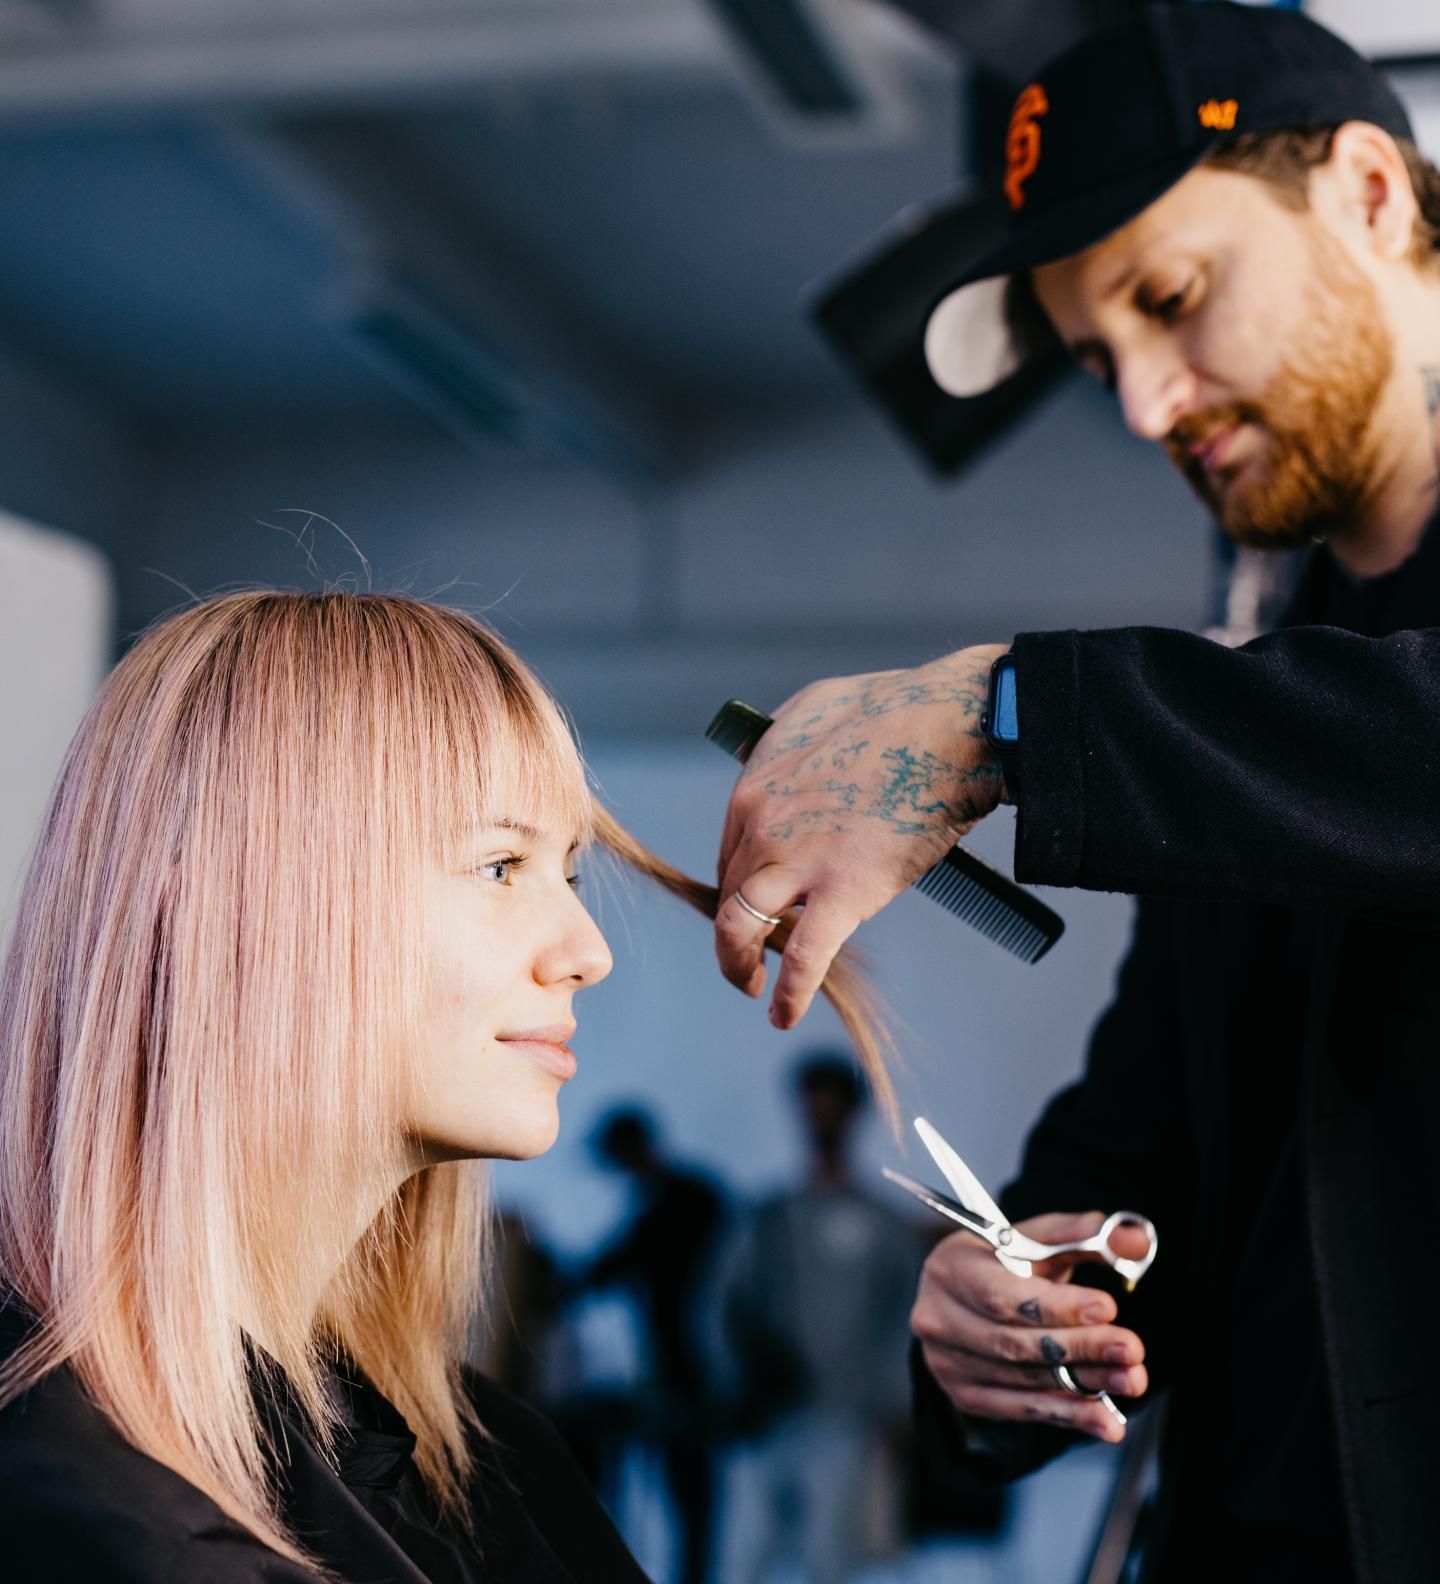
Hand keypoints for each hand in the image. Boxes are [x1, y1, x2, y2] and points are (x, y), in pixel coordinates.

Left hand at [715, 645, 1009, 1027]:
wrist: (951, 725)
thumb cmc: (897, 709)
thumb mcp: (814, 710)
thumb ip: (786, 744)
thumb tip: (780, 762)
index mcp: (754, 784)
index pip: (729, 851)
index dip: (740, 884)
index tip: (754, 903)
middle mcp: (760, 824)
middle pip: (731, 891)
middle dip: (736, 925)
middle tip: (750, 950)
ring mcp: (798, 861)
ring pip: (741, 928)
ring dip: (738, 964)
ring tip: (750, 987)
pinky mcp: (843, 893)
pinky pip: (803, 960)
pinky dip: (787, 995)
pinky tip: (781, 1016)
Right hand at [911, 1212, 1151, 1444]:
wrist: (966, 1296)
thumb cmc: (1003, 1260)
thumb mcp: (1036, 1238)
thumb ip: (1083, 1235)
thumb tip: (1133, 1240)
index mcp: (951, 1268)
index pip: (1002, 1296)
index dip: (1056, 1306)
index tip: (1106, 1307)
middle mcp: (939, 1318)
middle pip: (1014, 1342)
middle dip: (1080, 1347)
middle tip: (1130, 1349)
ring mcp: (947, 1363)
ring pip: (1023, 1379)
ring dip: (1084, 1384)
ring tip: (1130, 1380)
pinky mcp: (965, 1396)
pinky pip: (1021, 1410)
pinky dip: (1068, 1415)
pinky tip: (1106, 1420)